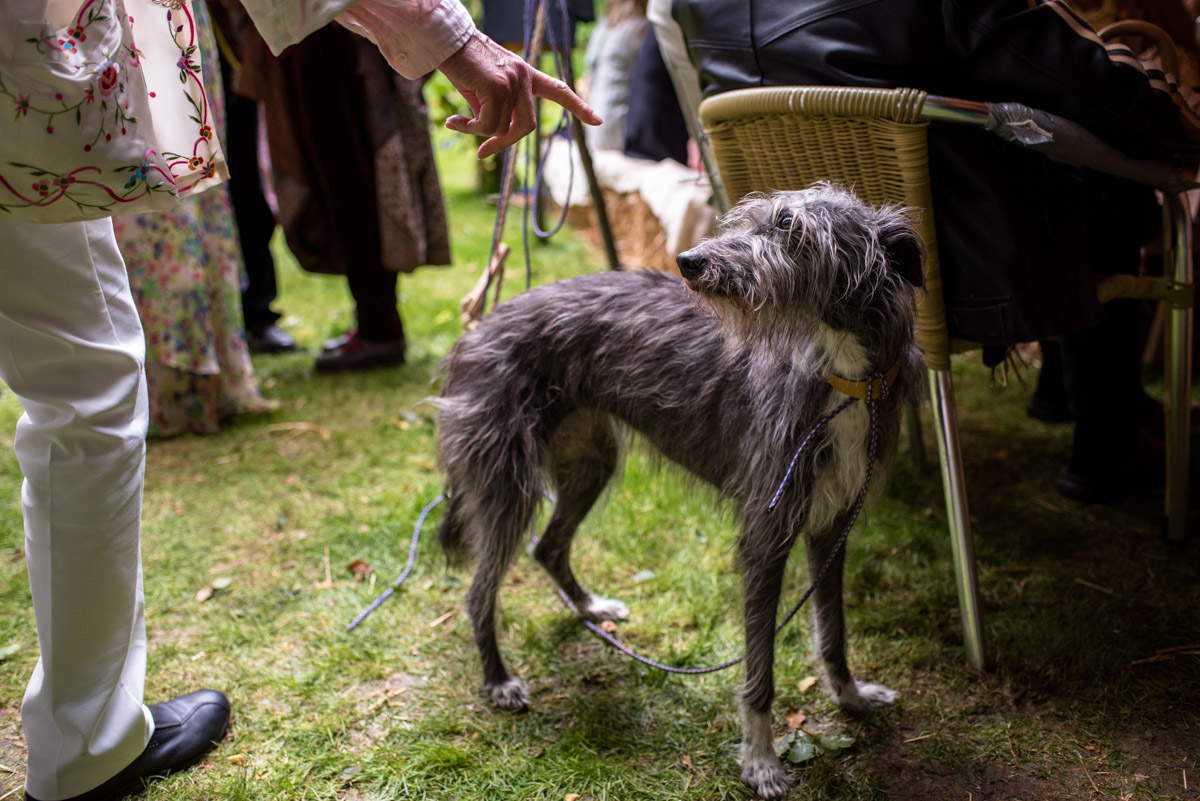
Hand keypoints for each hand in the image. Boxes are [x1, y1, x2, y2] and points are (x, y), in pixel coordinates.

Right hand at [437, 31, 600, 158]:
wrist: (445, 40)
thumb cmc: (461, 63)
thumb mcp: (483, 88)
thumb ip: (496, 107)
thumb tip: (493, 133)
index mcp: (525, 74)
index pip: (558, 90)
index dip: (578, 106)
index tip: (597, 121)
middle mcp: (524, 78)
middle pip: (526, 126)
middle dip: (504, 144)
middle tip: (483, 153)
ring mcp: (513, 82)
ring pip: (502, 128)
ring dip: (478, 132)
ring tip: (456, 122)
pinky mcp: (497, 88)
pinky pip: (487, 126)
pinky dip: (470, 129)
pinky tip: (452, 122)